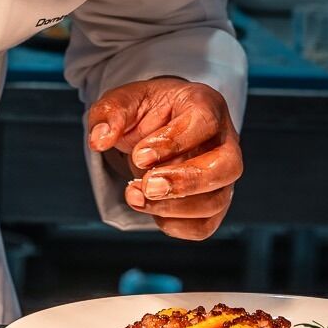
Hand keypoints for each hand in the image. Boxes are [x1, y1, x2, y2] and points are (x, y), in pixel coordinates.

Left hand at [86, 78, 242, 240]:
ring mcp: (222, 175)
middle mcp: (224, 141)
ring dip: (173, 208)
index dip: (173, 142)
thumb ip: (109, 115)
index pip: (204, 123)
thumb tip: (99, 140)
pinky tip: (151, 211)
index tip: (139, 156)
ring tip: (135, 197)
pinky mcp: (213, 201)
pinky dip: (175, 226)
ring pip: (216, 201)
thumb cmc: (148, 112)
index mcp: (205, 105)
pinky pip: (205, 225)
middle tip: (148, 185)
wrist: (157, 127)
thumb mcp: (124, 101)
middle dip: (186, 182)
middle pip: (228, 166)